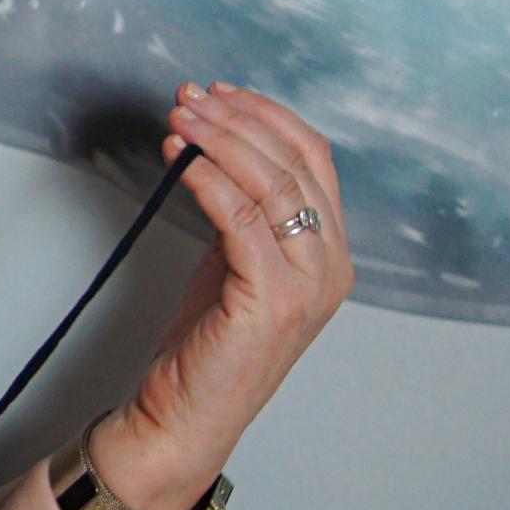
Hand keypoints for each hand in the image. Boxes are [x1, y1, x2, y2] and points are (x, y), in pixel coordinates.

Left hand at [85, 81, 352, 509]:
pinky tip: (180, 160)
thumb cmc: (206, 342)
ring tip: (178, 119)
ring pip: (273, 185)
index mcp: (330, 252)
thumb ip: (244, 211)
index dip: (266, 115)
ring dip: (219, 140)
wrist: (185, 417)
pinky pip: (243, 220)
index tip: (217, 92)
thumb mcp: (236, 262)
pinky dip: (209, 180)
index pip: (314, 158)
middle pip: (295, 162)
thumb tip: (214, 140)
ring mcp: (308, 286)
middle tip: (188, 98)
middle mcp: (331, 267)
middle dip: (237, 119)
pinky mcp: (271, 302)